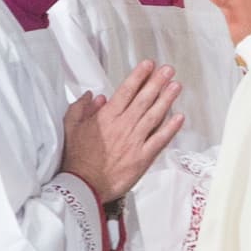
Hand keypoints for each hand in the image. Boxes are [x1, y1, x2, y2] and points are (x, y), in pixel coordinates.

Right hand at [60, 61, 184, 202]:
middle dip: (158, 82)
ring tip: (176, 86)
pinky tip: (179, 118)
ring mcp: (135, 141)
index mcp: (106, 117)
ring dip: (167, 99)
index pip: (126, 91)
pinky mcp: (143, 157)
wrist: (83, 185)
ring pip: (154, 115)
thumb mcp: (70, 128)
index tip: (149, 65)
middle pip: (144, 99)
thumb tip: (93, 96)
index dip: (139, 76)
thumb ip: (80, 109)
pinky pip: (160, 139)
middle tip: (168, 70)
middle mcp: (123, 125)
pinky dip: (170, 128)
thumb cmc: (77, 159)